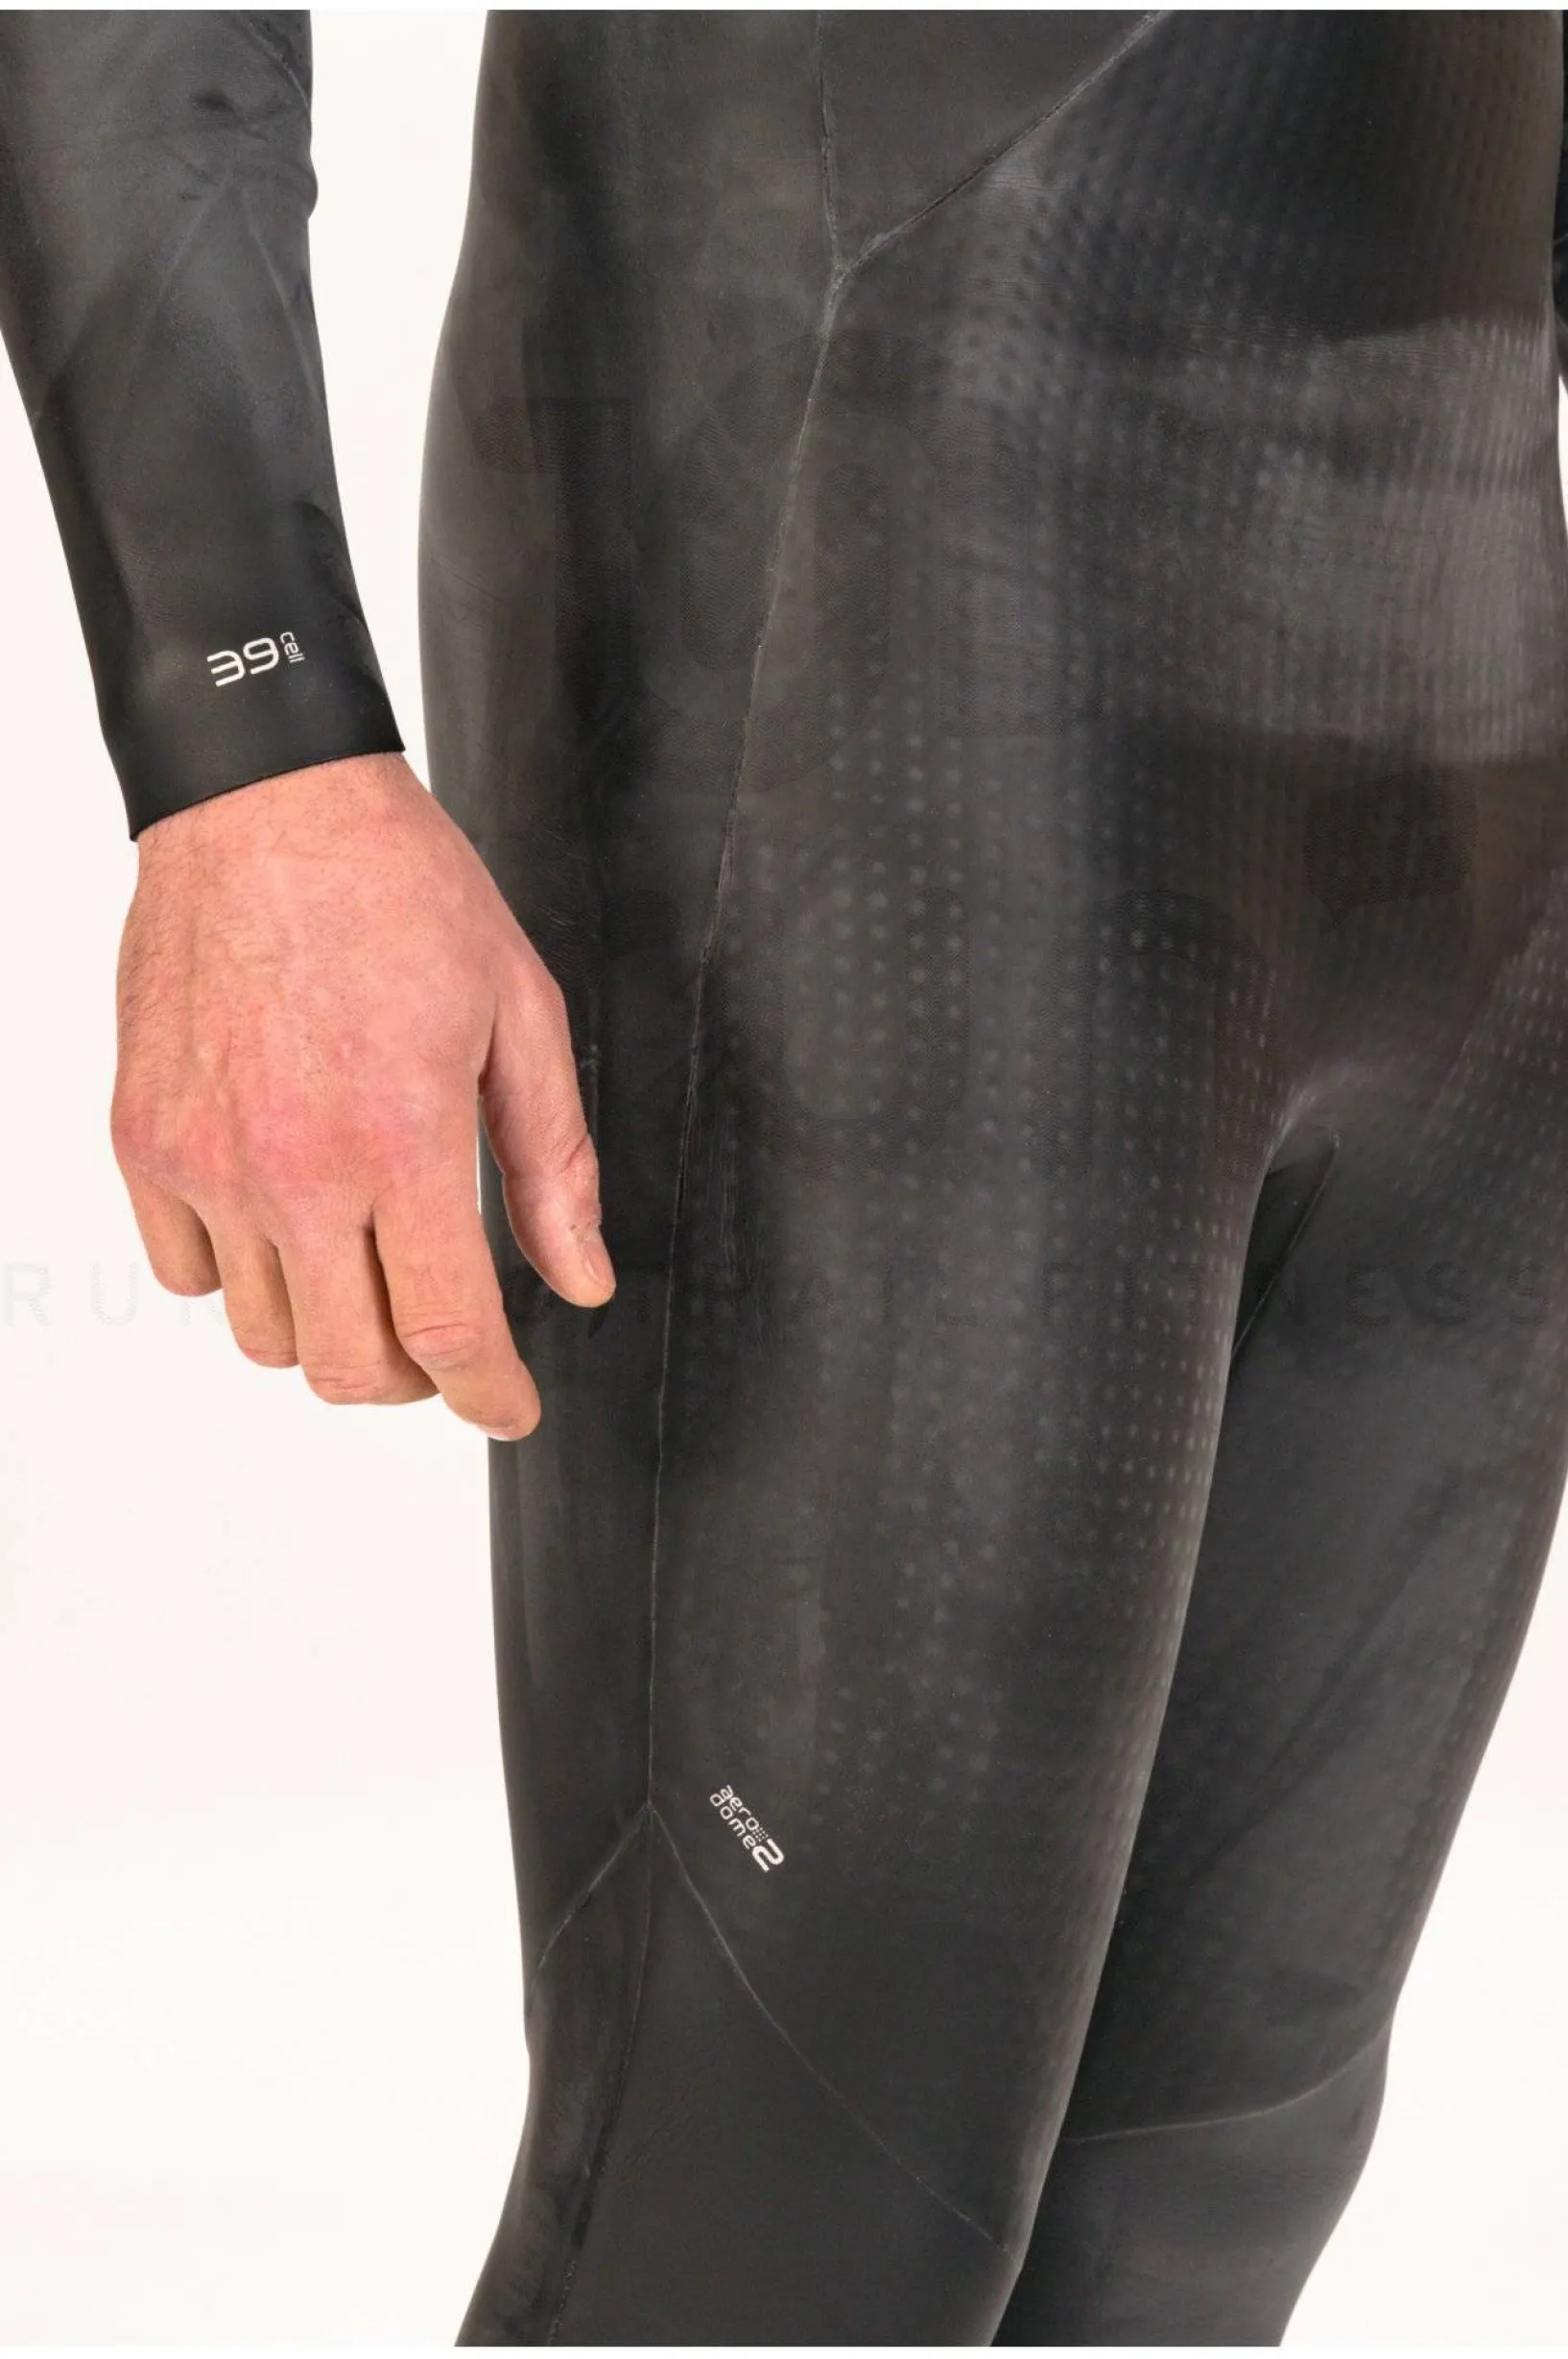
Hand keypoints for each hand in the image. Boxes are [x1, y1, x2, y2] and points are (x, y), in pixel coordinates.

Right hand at [111, 750, 612, 1438]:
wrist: (266, 803)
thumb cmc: (397, 889)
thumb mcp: (521, 1016)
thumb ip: (553, 1165)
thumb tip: (581, 1279)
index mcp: (400, 1140)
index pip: (447, 1333)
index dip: (489, 1396)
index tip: (508, 1406)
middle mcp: (293, 1168)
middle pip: (348, 1366)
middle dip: (414, 1380)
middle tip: (444, 1341)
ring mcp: (206, 1161)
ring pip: (266, 1336)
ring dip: (329, 1331)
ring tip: (366, 1270)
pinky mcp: (144, 1140)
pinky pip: (186, 1275)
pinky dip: (241, 1278)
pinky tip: (286, 1224)